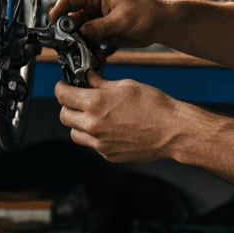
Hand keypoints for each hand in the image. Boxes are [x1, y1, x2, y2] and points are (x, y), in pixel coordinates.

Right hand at [48, 0, 160, 48]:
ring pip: (78, 34)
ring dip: (80, 45)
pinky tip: (98, 56)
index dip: (58, 12)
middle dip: (69, 34)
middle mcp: (93, 8)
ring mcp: (97, 22)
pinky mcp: (102, 34)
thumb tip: (81, 33)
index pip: (69, 1)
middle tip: (70, 46)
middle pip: (70, 20)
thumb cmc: (146, 12)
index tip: (53, 26)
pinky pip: (89, 43)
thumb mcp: (121, 19)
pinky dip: (90, 51)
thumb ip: (99, 27)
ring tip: (87, 53)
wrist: (160, 24)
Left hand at [55, 70, 178, 162]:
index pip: (62, 95)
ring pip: (74, 133)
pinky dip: (94, 136)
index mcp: (95, 103)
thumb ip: (100, 83)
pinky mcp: (108, 155)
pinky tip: (108, 127)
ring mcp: (100, 143)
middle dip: (67, 106)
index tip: (64, 86)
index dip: (61, 88)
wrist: (172, 131)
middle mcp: (93, 125)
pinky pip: (91, 145)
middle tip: (77, 99)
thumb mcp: (124, 85)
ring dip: (78, 123)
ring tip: (92, 115)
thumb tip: (87, 77)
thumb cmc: (152, 105)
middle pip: (63, 116)